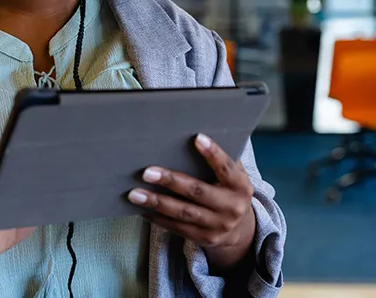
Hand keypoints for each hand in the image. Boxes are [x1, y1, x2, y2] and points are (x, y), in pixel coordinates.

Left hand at [128, 134, 255, 270]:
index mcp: (241, 186)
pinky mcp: (204, 239)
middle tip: (147, 172)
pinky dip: (157, 217)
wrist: (240, 230)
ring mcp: (217, 225)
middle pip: (198, 192)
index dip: (213, 153)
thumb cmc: (229, 191)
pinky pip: (177, 227)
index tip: (197, 138)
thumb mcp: (234, 176)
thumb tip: (196, 135)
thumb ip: (222, 160)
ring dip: (156, 202)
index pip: (226, 167)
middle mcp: (232, 207)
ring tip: (134, 193)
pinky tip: (142, 208)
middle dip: (171, 181)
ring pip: (183, 213)